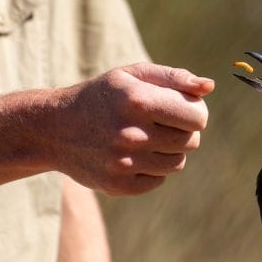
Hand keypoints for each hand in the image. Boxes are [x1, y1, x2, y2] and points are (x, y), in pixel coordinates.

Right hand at [52, 63, 213, 194]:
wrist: (52, 129)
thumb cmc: (101, 97)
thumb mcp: (131, 76)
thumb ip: (173, 78)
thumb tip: (209, 87)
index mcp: (138, 101)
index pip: (198, 116)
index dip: (195, 112)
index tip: (181, 109)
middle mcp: (131, 134)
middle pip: (191, 141)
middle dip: (182, 131)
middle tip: (159, 123)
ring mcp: (124, 163)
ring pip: (177, 163)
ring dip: (168, 150)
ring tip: (145, 138)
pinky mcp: (118, 185)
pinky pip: (158, 180)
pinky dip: (151, 169)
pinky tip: (131, 155)